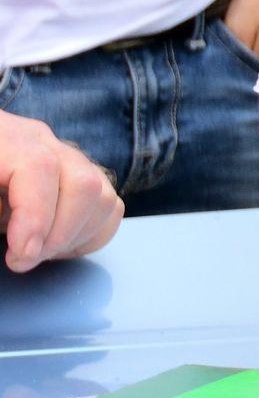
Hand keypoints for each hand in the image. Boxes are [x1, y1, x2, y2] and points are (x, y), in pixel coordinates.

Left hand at [2, 113, 120, 271]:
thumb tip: (5, 228)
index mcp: (1, 139)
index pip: (37, 168)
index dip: (35, 215)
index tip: (18, 254)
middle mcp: (38, 141)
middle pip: (81, 182)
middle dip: (57, 233)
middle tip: (23, 259)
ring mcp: (64, 155)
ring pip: (101, 195)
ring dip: (73, 236)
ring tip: (36, 252)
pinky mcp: (80, 173)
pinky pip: (108, 205)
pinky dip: (89, 233)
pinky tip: (55, 245)